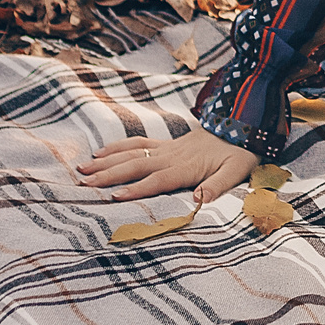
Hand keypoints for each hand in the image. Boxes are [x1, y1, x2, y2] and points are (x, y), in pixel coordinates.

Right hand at [77, 126, 258, 207]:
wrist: (241, 125)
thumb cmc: (239, 153)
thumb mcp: (237, 171)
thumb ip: (218, 185)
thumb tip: (199, 199)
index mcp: (186, 166)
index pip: (157, 180)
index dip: (137, 188)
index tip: (114, 196)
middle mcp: (172, 156)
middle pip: (136, 165)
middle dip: (109, 175)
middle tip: (84, 184)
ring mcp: (166, 148)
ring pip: (131, 153)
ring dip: (107, 161)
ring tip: (82, 170)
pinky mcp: (165, 143)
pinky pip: (138, 143)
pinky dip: (118, 147)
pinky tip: (100, 153)